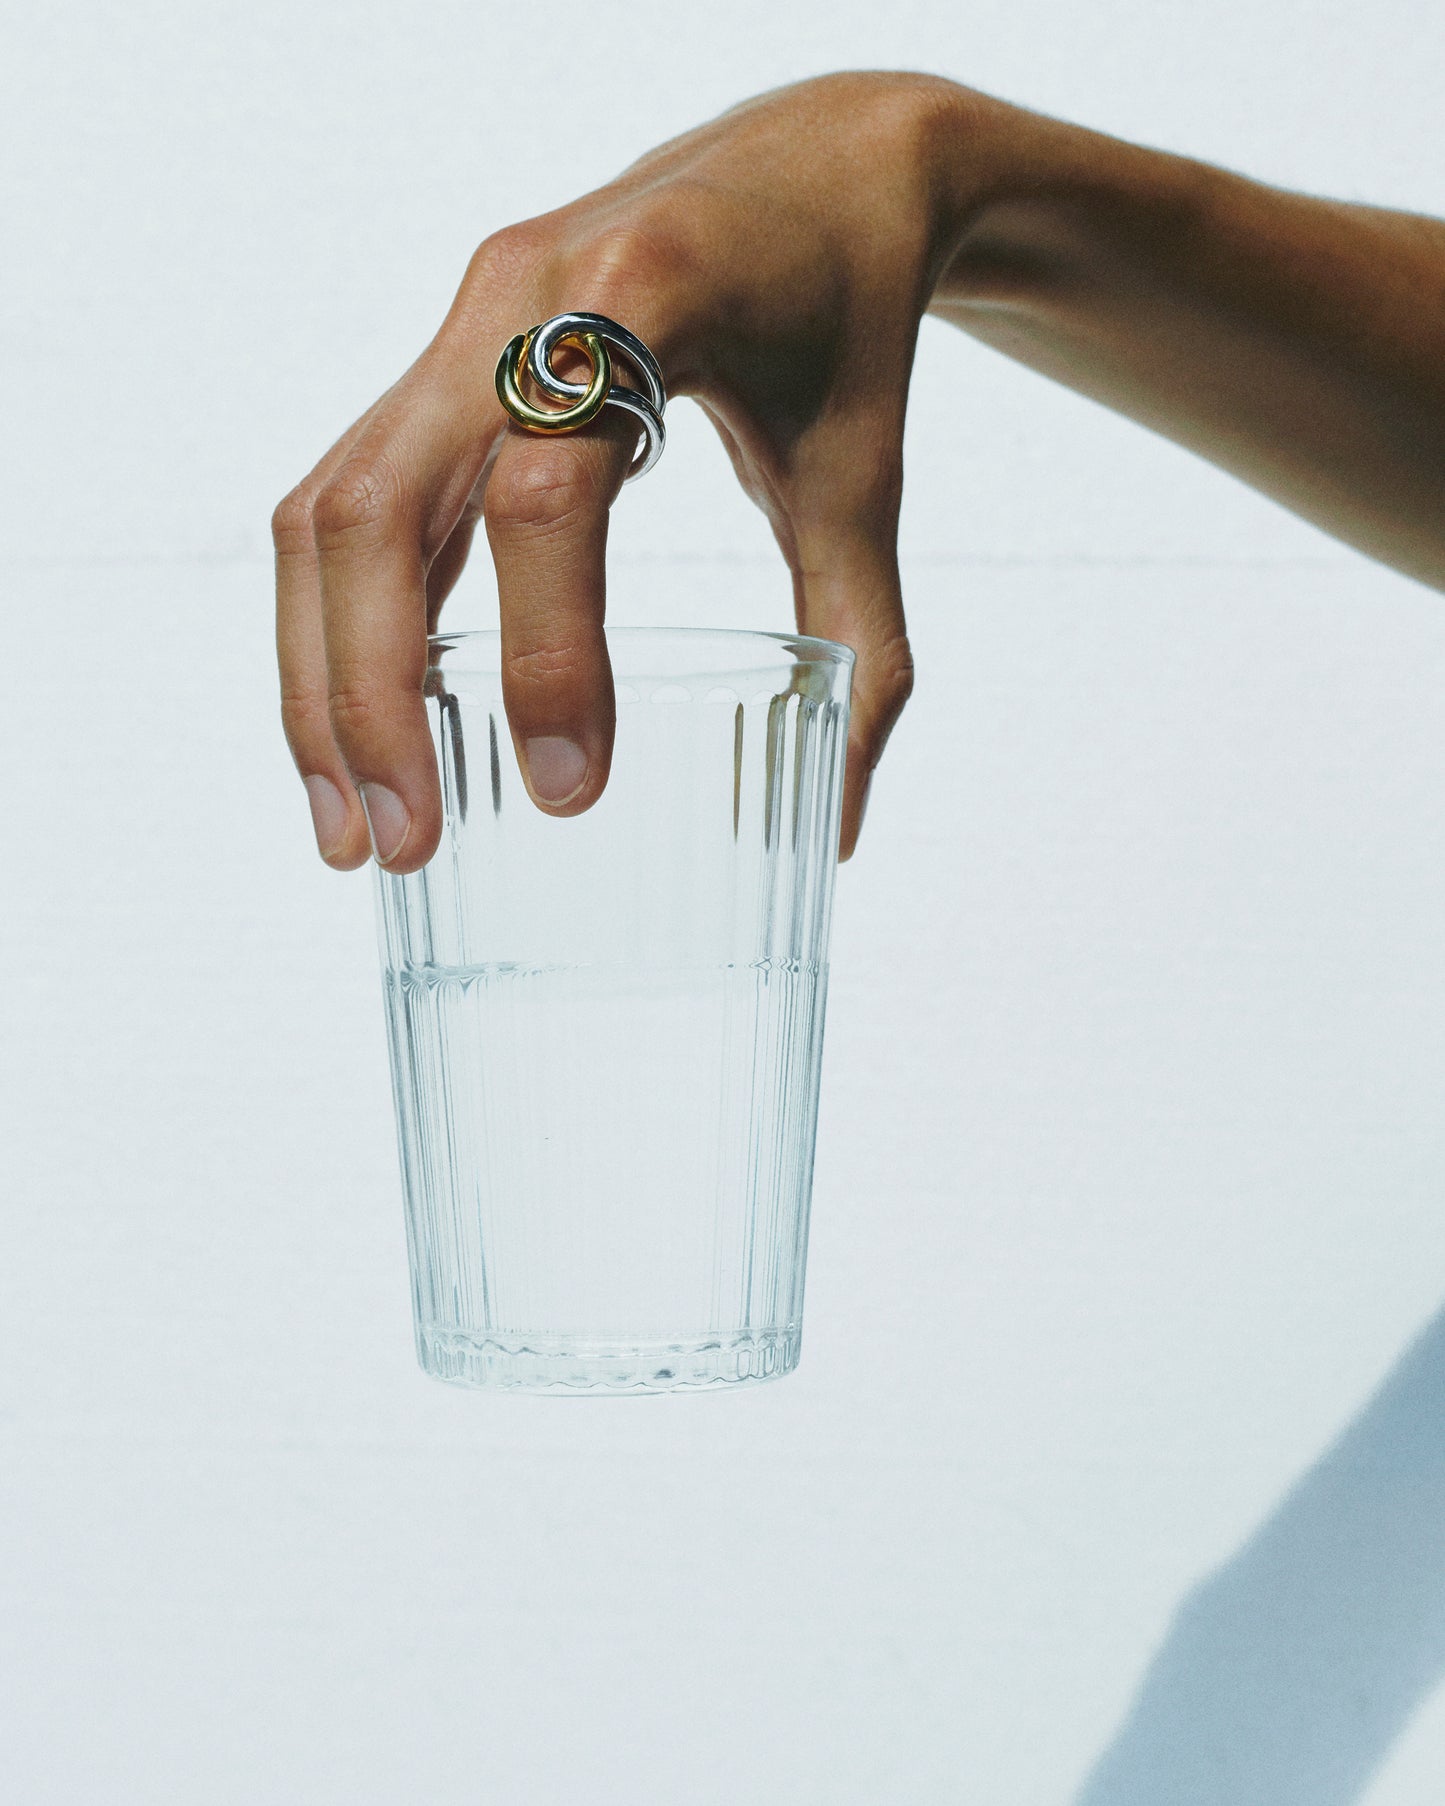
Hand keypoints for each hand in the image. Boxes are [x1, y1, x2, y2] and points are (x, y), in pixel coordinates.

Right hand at [274, 72, 964, 872]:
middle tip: (396, 847)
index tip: (574, 791)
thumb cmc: (849, 320)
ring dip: (320, 676)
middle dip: (369, 694)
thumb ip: (867, 645)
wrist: (818, 164)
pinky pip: (352, 494)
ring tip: (350, 825)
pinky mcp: (441, 359)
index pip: (550, 489)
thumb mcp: (869, 477)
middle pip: (378, 504)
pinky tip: (362, 728)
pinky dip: (339, 620)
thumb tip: (843, 829)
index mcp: (644, 292)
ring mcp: (460, 320)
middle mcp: (519, 293)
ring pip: (330, 507)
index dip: (547, 648)